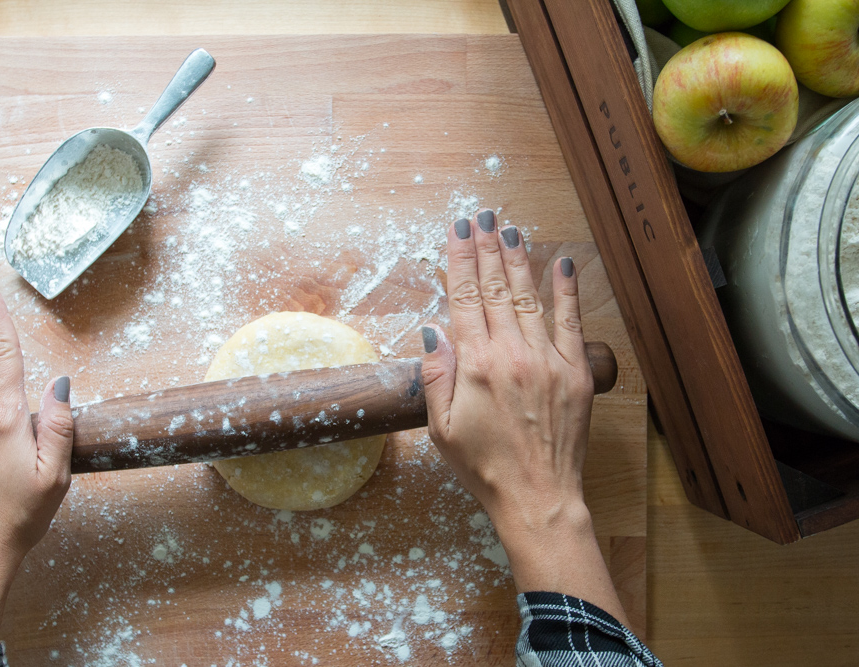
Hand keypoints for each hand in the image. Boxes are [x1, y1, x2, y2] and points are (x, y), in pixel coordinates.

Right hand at [422, 210, 625, 621]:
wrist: (538, 497)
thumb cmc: (483, 467)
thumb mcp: (442, 428)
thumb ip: (437, 376)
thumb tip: (433, 330)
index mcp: (476, 366)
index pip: (463, 297)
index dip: (459, 259)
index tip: (458, 230)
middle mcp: (512, 354)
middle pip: (495, 288)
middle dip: (487, 248)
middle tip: (482, 216)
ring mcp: (547, 360)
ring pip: (528, 298)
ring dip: (518, 260)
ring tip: (510, 229)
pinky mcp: (575, 373)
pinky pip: (571, 323)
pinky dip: (567, 292)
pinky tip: (562, 265)